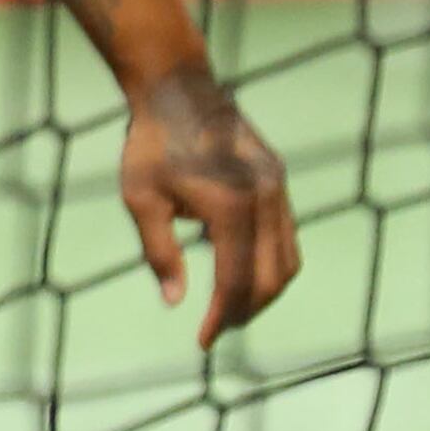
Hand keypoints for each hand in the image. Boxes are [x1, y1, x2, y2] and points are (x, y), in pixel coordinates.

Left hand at [119, 64, 299, 348]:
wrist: (177, 89)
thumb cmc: (151, 145)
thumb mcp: (141, 200)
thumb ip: (159, 253)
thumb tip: (176, 302)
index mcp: (229, 204)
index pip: (236, 279)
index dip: (222, 317)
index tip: (203, 341)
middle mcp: (263, 196)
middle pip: (271, 277)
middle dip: (245, 311)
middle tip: (216, 329)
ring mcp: (277, 187)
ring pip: (288, 259)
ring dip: (264, 292)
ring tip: (232, 309)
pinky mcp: (278, 179)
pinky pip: (286, 236)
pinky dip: (270, 264)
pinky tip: (241, 273)